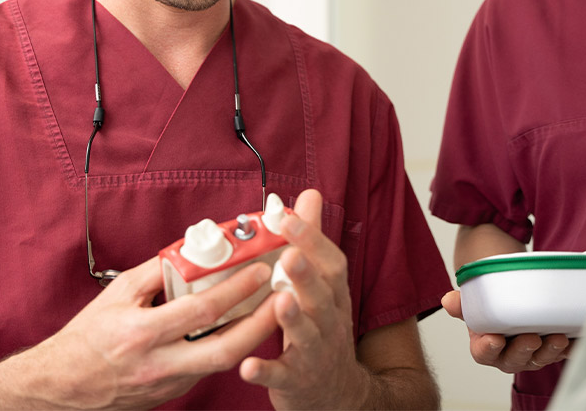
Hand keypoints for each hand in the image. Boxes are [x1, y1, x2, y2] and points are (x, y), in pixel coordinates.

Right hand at [0, 257, 277, 409]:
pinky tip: (245, 326)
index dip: (237, 288)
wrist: (64, 387)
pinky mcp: (174, 393)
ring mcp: (169, 384)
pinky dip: (230, 346)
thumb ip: (159, 270)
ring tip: (275, 308)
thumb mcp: (119, 292)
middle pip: (225, 349)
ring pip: (223, 362)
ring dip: (253, 335)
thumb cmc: (89, 335)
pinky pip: (208, 368)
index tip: (261, 269)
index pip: (202, 310)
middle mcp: (160, 364)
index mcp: (143, 334)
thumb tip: (195, 250)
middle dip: (261, 323)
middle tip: (285, 297)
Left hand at [239, 189, 367, 409]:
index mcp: (332, 294)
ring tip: (280, 301)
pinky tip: (248, 365)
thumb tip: (309, 194)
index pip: (330, 263)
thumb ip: (312, 240)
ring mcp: (314, 353)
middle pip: (322, 297)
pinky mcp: (296, 381)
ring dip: (293, 319)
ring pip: (307, 335)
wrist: (338, 393)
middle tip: (289, 255)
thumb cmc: (322, 327)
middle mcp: (328, 321)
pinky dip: (266, 371)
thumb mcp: (323, 283)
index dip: (312, 240)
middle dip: (306, 275)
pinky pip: (282, 376)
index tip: (287, 218)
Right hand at [442, 290, 571, 373]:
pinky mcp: (552, 351)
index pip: (483, 353)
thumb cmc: (490, 307)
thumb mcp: (474, 301)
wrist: (510, 302)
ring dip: (550, 351)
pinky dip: (571, 349)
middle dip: (524, 351)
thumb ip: (462, 303)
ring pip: (540, 359)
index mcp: (486, 345)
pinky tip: (576, 340)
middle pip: (514, 360)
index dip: (488, 348)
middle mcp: (509, 355)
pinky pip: (563, 355)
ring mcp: (532, 355)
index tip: (494, 338)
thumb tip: (448, 301)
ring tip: (558, 337)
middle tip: (531, 337)